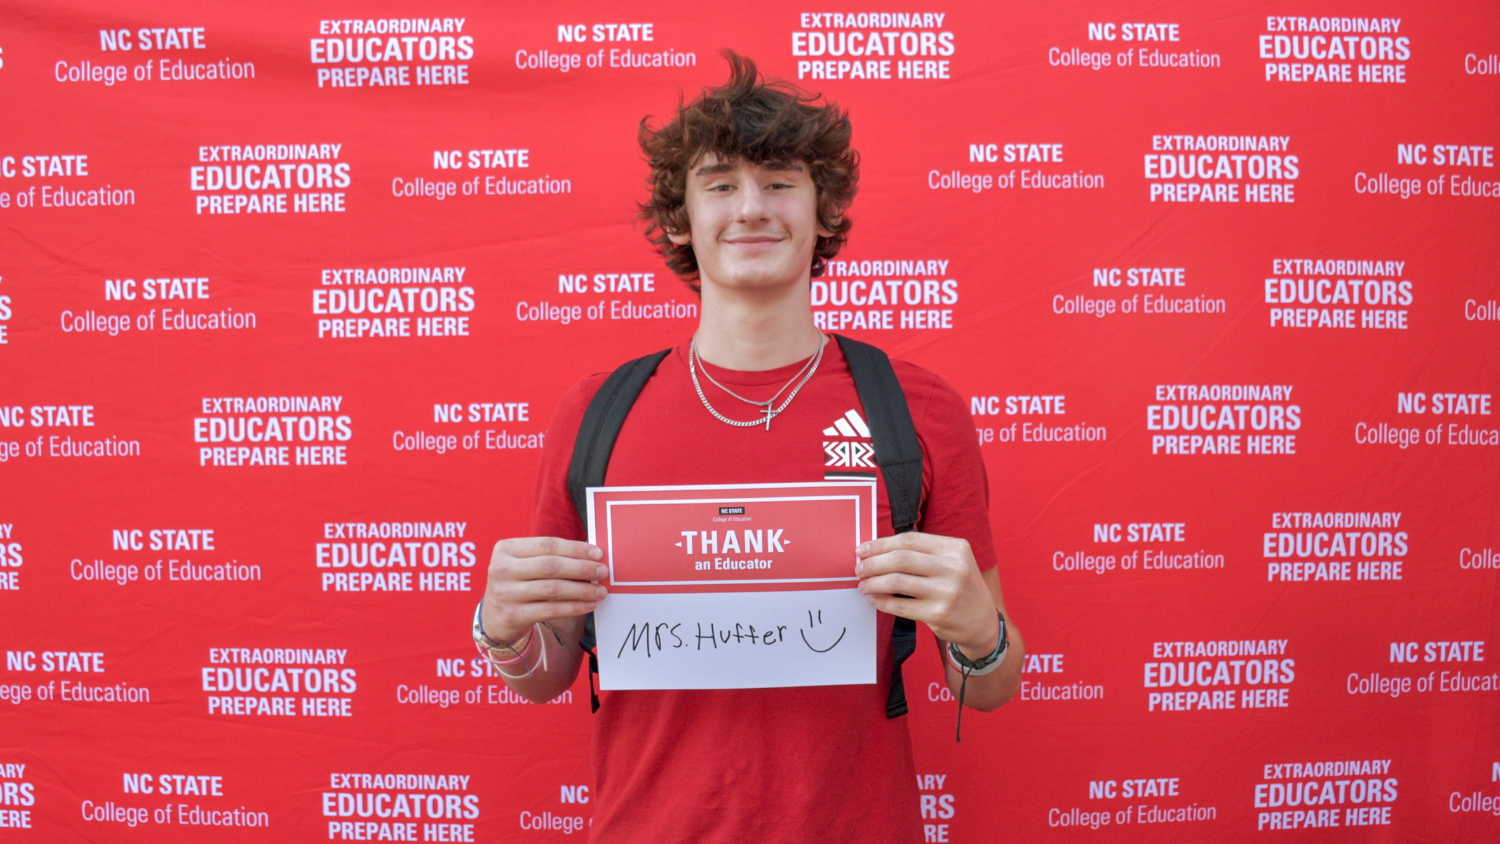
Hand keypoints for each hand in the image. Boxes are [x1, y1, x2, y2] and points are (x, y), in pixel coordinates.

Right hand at [481, 537, 607, 642]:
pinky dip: (574, 607)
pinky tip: (588, 605)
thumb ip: (551, 556)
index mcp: (506, 549)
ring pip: (552, 589)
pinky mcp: (512, 615)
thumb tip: (592, 557)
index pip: (548, 545)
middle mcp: (501, 569)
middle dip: (582, 568)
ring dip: (582, 590)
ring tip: (600, 591)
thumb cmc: (518, 583)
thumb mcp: (524, 563)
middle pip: (551, 566)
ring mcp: (505, 593)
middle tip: (603, 572)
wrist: (494, 616)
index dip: (576, 549)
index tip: (598, 553)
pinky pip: (550, 610)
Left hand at [855, 532, 999, 658]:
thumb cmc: (960, 587)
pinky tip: (874, 599)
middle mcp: (954, 567)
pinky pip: (901, 606)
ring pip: (897, 582)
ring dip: (874, 583)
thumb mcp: (953, 561)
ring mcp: (947, 592)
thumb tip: (878, 550)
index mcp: (955, 548)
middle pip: (900, 559)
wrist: (983, 623)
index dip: (880, 544)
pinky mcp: (939, 614)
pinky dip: (882, 602)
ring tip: (863, 585)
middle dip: (873, 563)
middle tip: (859, 569)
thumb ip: (924, 553)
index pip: (909, 539)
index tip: (862, 550)